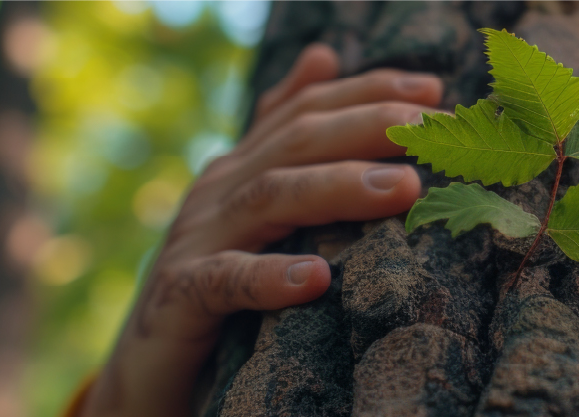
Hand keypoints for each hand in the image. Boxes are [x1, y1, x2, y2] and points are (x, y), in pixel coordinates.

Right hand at [80, 44, 437, 415]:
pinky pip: (225, 281)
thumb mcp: (256, 208)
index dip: (368, 91)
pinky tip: (316, 278)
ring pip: (269, 198)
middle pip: (297, 141)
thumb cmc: (213, 284)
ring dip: (338, 188)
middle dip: (368, 126)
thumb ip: (285, 138)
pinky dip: (269, 277)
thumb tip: (323, 54)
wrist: (144, 369)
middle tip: (430, 129)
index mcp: (241, 168)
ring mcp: (195, 242)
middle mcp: (218, 192)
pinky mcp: (180, 299)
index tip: (434, 91)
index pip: (308, 111)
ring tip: (401, 188)